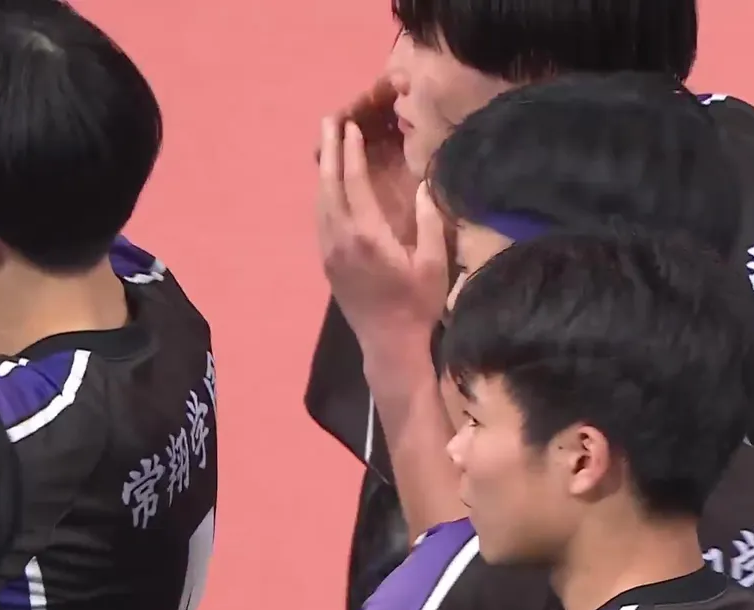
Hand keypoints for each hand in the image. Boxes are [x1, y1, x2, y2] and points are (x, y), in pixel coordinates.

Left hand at [317, 115, 447, 350]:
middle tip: (328, 121)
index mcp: (367, 234)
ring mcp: (329, 251)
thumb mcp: (433, 263)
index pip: (353, 182)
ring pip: (320, 202)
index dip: (351, 151)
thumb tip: (425, 185)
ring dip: (322, 171)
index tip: (351, 126)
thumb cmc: (417, 304)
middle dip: (328, 151)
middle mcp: (341, 238)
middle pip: (328, 185)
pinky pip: (320, 219)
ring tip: (325, 145)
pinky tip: (328, 187)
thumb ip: (430, 221)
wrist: (389, 344)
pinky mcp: (327, 263)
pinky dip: (323, 195)